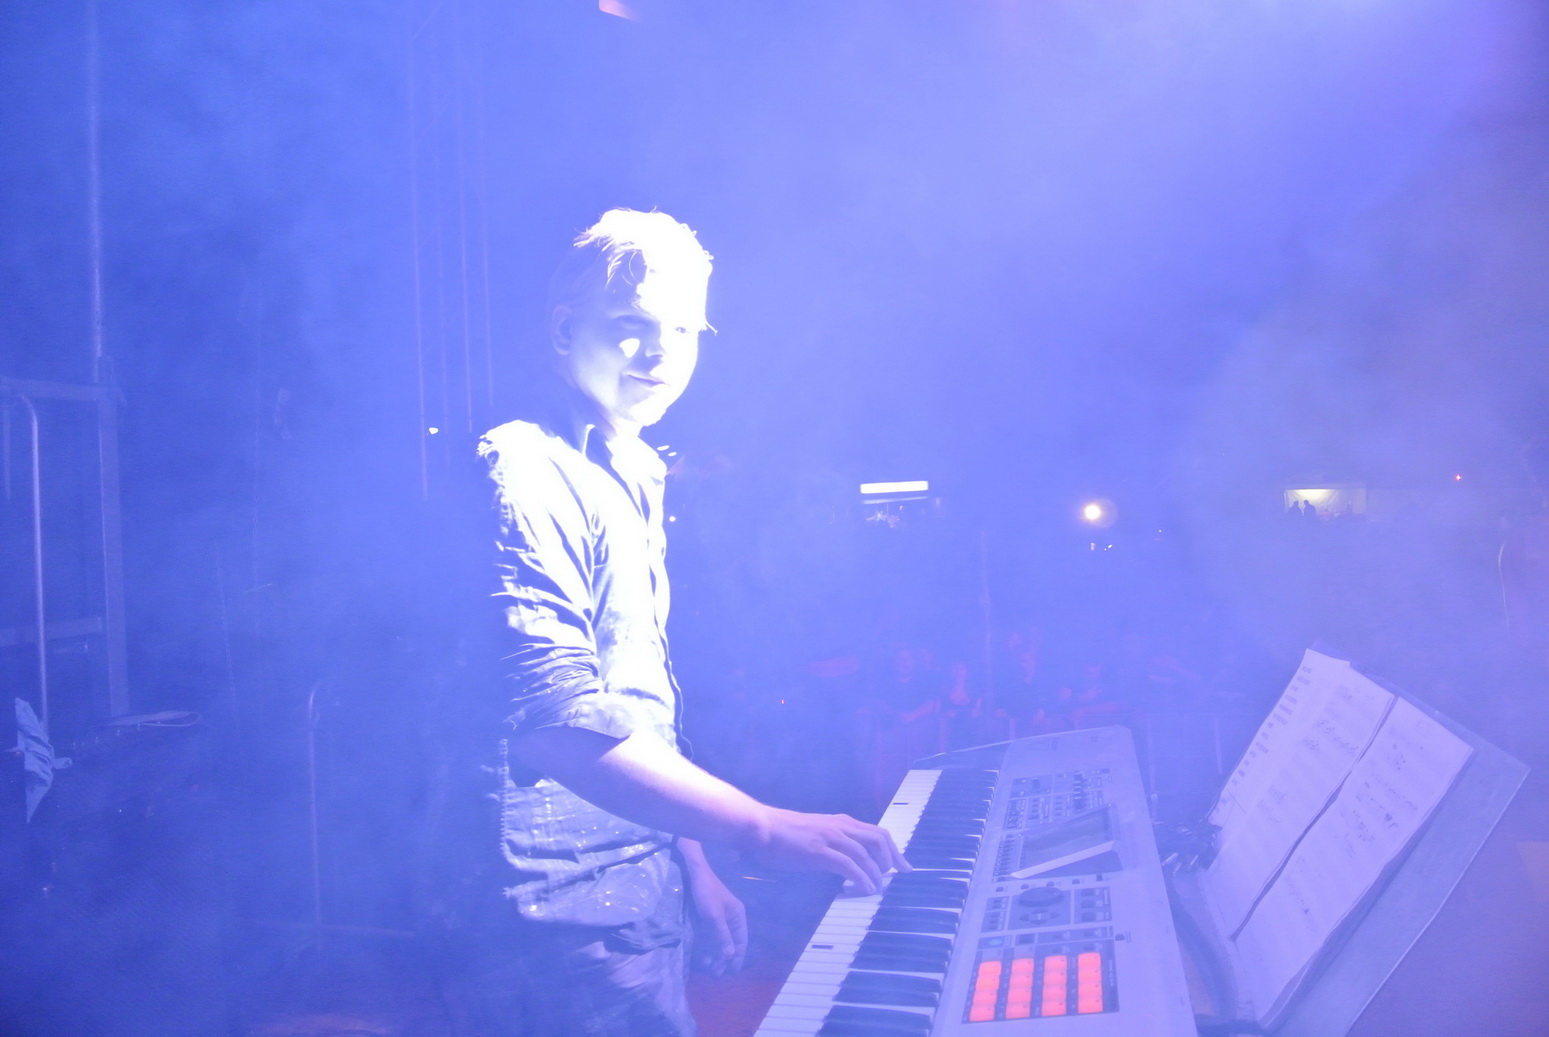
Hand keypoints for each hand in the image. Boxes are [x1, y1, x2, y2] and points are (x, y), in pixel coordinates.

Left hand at [683, 855, 747, 975]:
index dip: (738, 956)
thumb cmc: (706, 893)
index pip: (742, 940)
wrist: (695, 874)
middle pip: (732, 942)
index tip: (733, 971)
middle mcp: (732, 918)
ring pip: (722, 940)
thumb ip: (722, 935)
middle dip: (725, 957)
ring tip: (711, 967)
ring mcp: (721, 917)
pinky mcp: (711, 917)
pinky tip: (705, 955)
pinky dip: (710, 945)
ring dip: (717, 953)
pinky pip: (713, 935)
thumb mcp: (714, 916)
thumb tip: (729, 955)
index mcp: (738, 916)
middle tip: (717, 972)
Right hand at [754, 808, 909, 893]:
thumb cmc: (785, 833)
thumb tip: (848, 860)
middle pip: (878, 840)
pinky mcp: (818, 851)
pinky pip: (848, 865)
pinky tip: (864, 888)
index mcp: (841, 822)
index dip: (893, 850)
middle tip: (897, 876)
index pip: (877, 832)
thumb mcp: (816, 832)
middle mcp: (840, 826)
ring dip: (875, 873)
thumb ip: (833, 841)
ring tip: (876, 888)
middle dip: (892, 859)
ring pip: (865, 853)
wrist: (762, 827)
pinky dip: (860, 878)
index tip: (902, 866)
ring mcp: (829, 837)